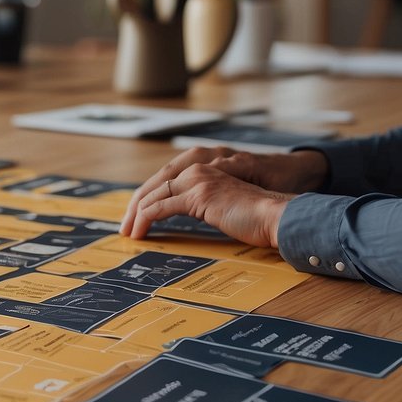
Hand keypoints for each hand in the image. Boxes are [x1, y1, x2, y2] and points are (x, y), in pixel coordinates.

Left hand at [119, 147, 327, 235]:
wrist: (276, 215)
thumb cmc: (255, 216)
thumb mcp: (223, 206)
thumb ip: (205, 205)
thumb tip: (188, 218)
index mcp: (202, 170)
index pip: (165, 182)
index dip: (147, 199)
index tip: (136, 217)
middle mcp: (197, 169)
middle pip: (155, 186)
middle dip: (136, 206)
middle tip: (124, 226)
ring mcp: (197, 180)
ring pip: (155, 195)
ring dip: (137, 215)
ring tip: (129, 232)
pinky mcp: (199, 195)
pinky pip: (163, 206)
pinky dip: (147, 219)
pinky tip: (140, 231)